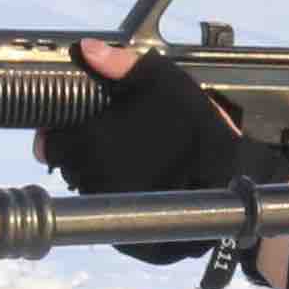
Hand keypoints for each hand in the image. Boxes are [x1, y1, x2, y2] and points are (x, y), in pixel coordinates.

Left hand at [46, 42, 262, 268]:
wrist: (239, 175)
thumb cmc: (199, 124)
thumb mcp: (166, 80)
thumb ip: (123, 64)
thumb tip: (86, 50)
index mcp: (91, 143)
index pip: (49, 144)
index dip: (59, 133)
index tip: (77, 126)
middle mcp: (93, 181)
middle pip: (69, 167)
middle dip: (83, 151)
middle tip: (113, 138)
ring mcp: (112, 212)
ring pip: (90, 191)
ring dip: (100, 175)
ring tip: (132, 158)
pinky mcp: (130, 238)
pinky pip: (114, 214)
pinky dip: (122, 198)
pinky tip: (143, 182)